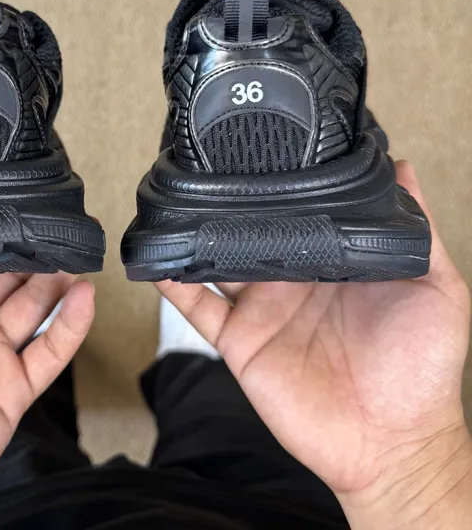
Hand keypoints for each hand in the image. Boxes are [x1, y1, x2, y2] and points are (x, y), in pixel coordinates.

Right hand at [156, 161, 471, 528]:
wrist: (392, 443)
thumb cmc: (423, 371)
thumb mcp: (437, 290)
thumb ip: (417, 232)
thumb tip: (404, 169)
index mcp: (332, 262)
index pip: (299, 213)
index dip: (282, 186)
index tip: (265, 151)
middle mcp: (292, 280)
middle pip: (253, 231)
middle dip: (232, 203)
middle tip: (210, 167)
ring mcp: (263, 309)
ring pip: (218, 260)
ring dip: (197, 234)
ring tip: (174, 202)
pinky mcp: (240, 340)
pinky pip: (199, 307)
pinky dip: (173, 284)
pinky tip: (157, 259)